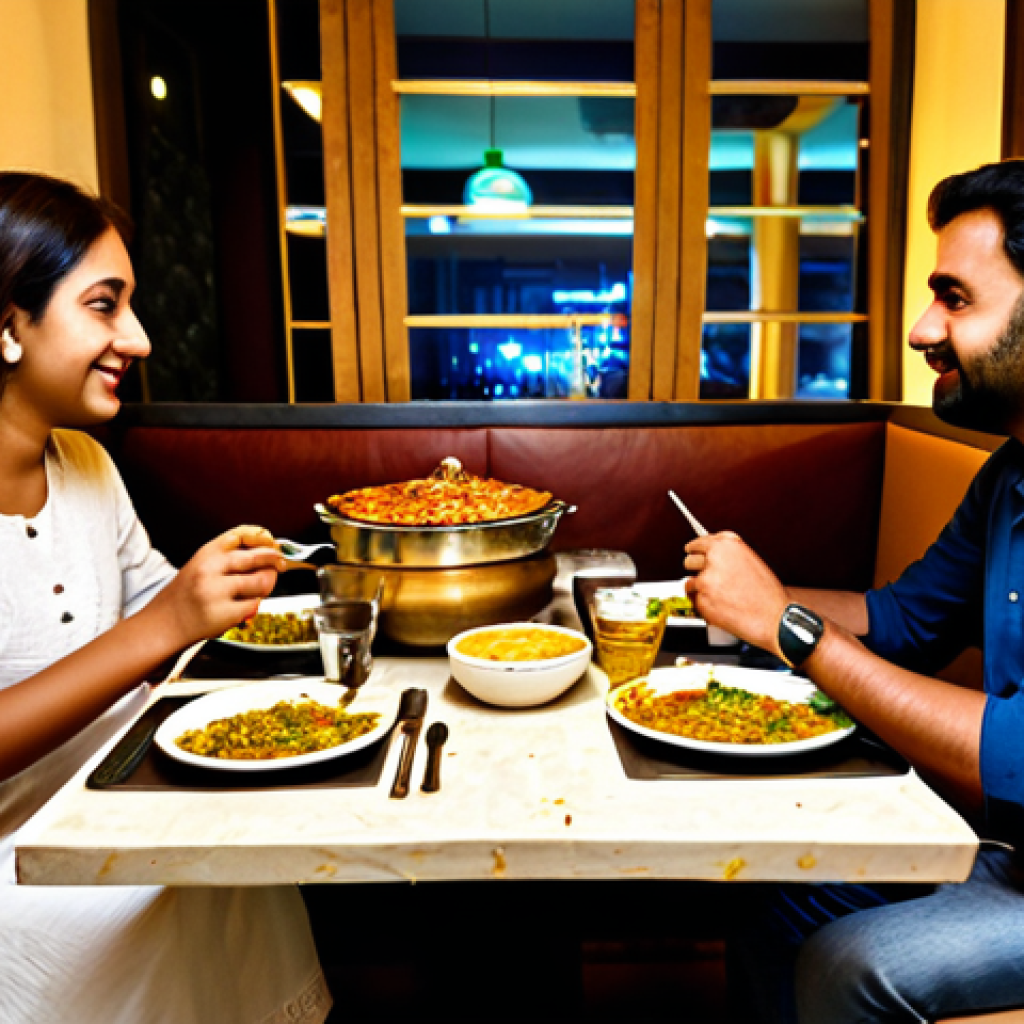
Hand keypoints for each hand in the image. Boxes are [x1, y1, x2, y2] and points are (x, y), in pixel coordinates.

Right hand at [144, 525, 285, 648]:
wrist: (164, 624)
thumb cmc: (188, 596)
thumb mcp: (203, 566)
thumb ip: (229, 558)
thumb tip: (270, 554)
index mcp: (206, 553)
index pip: (242, 534)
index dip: (263, 537)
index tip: (273, 544)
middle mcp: (210, 568)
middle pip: (257, 557)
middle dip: (274, 561)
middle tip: (280, 565)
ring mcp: (216, 590)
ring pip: (260, 582)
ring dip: (264, 587)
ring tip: (254, 592)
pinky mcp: (223, 612)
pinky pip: (254, 605)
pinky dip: (252, 607)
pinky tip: (240, 608)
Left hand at [683, 531, 789, 653]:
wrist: (775, 617)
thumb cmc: (767, 592)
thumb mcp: (750, 560)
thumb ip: (728, 554)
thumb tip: (710, 554)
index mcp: (727, 546)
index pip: (698, 543)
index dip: (694, 550)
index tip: (691, 552)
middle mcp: (714, 559)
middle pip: (689, 561)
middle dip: (696, 571)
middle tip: (710, 580)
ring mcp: (706, 580)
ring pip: (689, 583)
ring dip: (699, 590)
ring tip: (719, 596)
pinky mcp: (702, 600)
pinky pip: (694, 602)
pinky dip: (703, 605)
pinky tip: (721, 606)